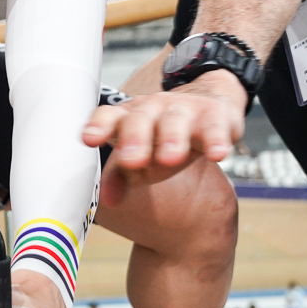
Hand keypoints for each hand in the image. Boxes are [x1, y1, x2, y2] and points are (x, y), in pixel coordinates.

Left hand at [82, 72, 247, 206]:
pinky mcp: (215, 116)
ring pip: (175, 121)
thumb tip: (108, 199)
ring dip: (172, 138)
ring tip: (170, 158)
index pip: (110, 116)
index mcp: (129, 117)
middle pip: (140, 119)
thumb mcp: (139, 156)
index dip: (99, 126)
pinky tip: (217, 154)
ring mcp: (184, 111)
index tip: (89, 139)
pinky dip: (216, 139)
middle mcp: (153, 110)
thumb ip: (120, 176)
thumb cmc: (163, 136)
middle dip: (135, 138)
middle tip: (131, 160)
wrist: (208, 108)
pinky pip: (215, 127)